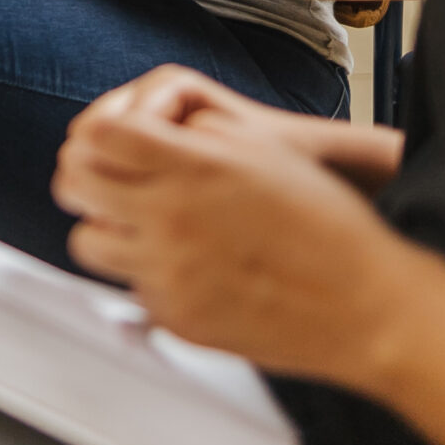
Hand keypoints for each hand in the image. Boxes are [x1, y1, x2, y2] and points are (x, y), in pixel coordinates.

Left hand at [52, 79, 427, 392]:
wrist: (367, 305)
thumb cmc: (328, 225)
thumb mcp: (263, 149)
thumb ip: (194, 132)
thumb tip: (141, 128)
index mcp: (196, 166)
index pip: (101, 134)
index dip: (94, 134)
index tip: (101, 141)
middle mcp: (172, 218)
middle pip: (77, 185)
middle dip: (81, 176)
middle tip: (97, 178)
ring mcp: (169, 272)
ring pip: (88, 242)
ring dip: (104, 227)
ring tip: (133, 224)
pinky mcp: (175, 316)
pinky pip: (128, 287)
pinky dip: (145, 273)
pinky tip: (183, 265)